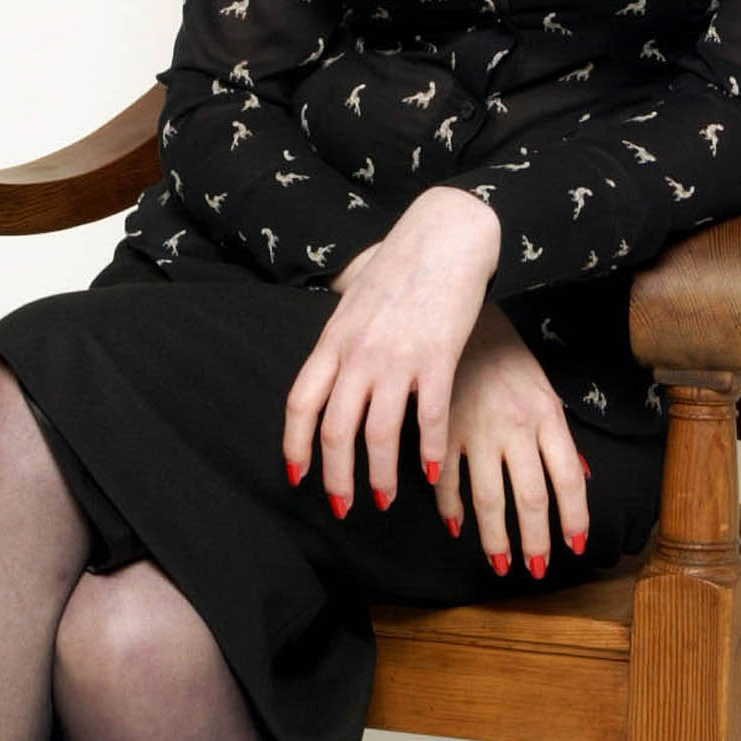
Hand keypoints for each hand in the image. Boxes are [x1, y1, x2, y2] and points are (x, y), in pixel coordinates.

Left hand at [283, 187, 500, 515]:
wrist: (445, 235)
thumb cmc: (401, 262)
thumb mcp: (354, 295)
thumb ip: (340, 329)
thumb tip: (330, 347)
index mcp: (333, 340)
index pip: (300, 404)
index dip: (295, 446)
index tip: (298, 476)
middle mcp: (358, 353)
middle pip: (335, 429)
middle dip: (336, 477)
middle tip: (343, 506)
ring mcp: (397, 357)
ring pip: (379, 433)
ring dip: (380, 475)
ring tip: (383, 498)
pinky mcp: (437, 357)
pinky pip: (429, 418)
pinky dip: (429, 452)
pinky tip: (433, 472)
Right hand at [428, 303, 591, 577]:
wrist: (461, 317)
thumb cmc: (507, 356)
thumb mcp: (544, 390)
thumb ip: (561, 438)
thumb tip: (584, 478)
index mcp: (546, 415)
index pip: (568, 479)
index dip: (574, 518)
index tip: (575, 547)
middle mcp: (515, 428)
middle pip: (530, 497)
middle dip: (535, 541)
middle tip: (537, 570)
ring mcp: (477, 431)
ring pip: (488, 498)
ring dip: (496, 537)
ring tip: (502, 564)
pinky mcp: (443, 430)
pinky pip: (448, 481)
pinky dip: (451, 508)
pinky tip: (457, 527)